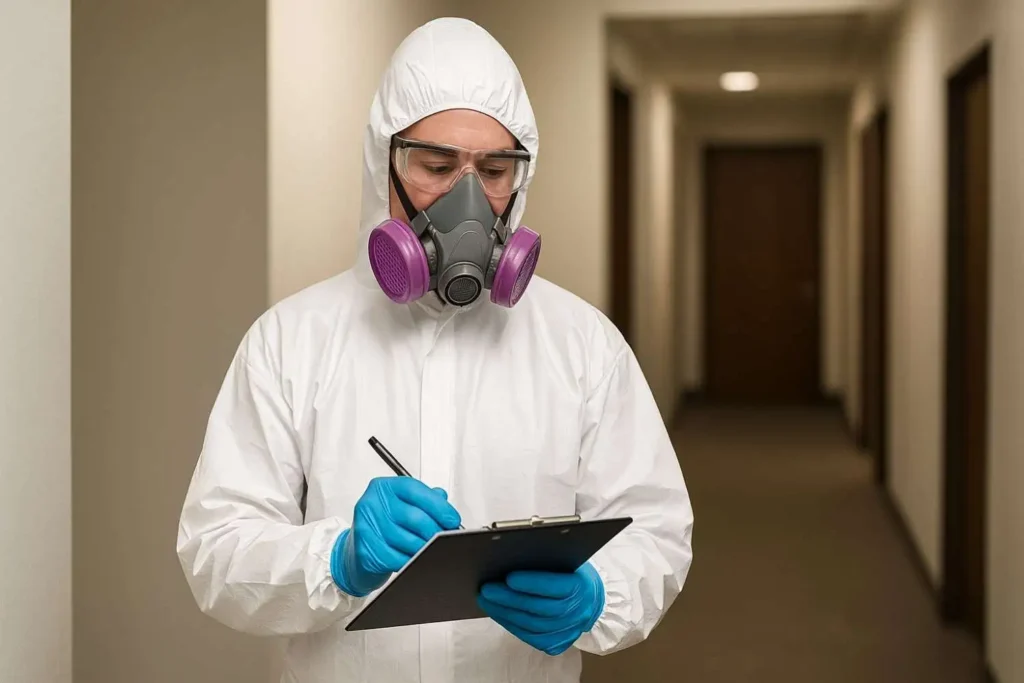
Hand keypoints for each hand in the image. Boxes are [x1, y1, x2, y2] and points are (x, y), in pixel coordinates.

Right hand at [332, 477, 461, 595]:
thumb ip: (424, 499)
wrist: (353, 553)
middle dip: (436, 530)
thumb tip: (444, 499)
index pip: (414, 490)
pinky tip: (417, 560)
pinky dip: (412, 561)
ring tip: (435, 550)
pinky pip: (398, 558)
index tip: (453, 519)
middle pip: (413, 517)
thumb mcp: (401, 506)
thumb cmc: (382, 527)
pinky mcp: (365, 550)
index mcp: (383, 487)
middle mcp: (371, 504)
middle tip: (447, 538)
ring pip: (408, 540)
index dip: (438, 505)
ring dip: (426, 548)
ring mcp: (366, 527)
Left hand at [477, 563, 604, 655]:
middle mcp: (577, 612)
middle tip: (486, 590)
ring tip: (486, 601)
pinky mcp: (557, 644)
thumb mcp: (566, 561)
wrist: (591, 600)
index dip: (531, 583)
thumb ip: (545, 561)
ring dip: (505, 614)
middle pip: (539, 609)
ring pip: (532, 626)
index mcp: (581, 587)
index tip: (508, 577)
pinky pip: (530, 638)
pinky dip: (511, 625)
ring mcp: (568, 631)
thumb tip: (511, 557)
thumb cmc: (572, 574)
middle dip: (509, 599)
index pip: (554, 587)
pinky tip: (498, 614)